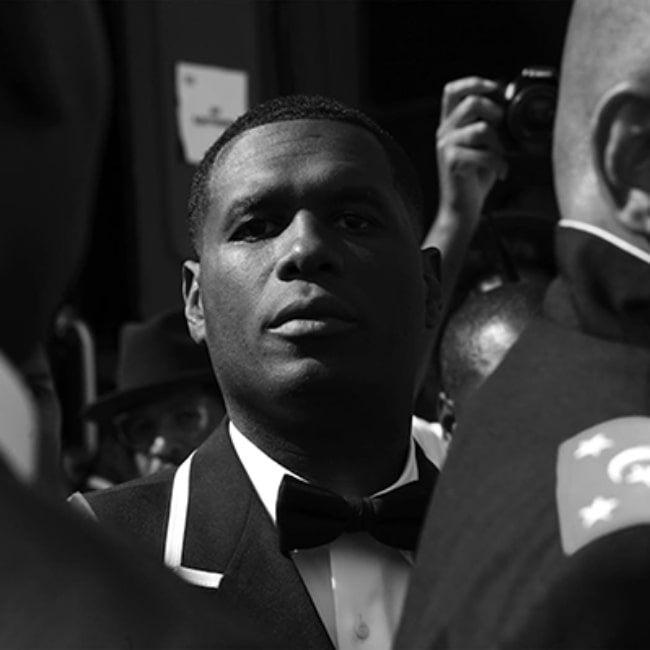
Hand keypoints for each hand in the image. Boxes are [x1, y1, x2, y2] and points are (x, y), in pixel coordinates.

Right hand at [436, 76, 507, 225]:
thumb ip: (487, 124)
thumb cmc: (474, 177)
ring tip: (500, 157)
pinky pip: (484, 153)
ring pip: (481, 128)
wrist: (462, 207)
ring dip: (498, 143)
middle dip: (494, 111)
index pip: (453, 90)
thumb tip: (508, 107)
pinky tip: (501, 171)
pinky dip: (499, 163)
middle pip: (471, 102)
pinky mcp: (451, 162)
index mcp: (450, 124)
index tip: (495, 89)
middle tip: (501, 129)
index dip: (474, 83)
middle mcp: (444, 132)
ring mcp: (446, 146)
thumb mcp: (482, 145)